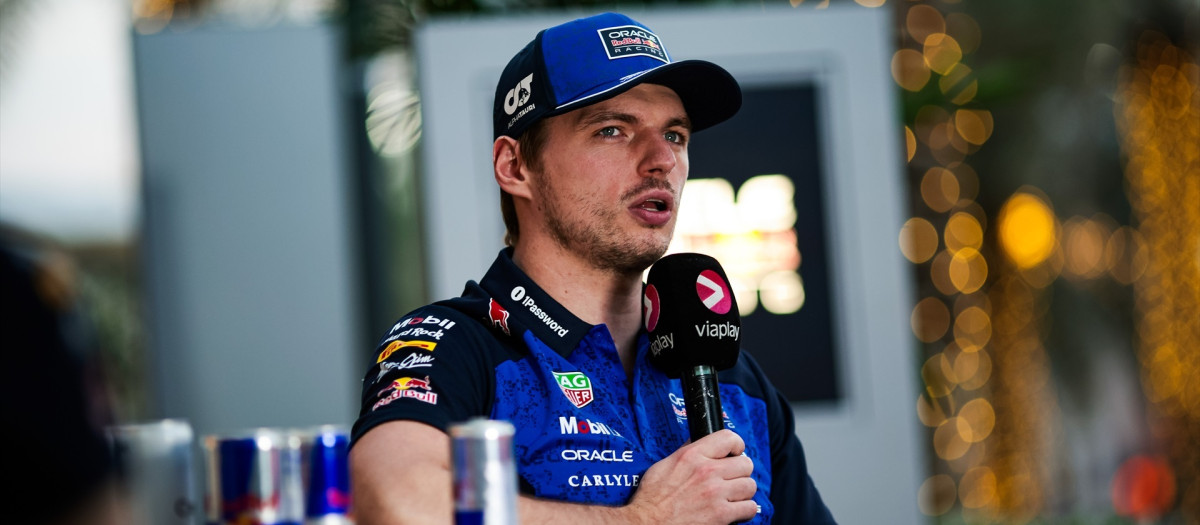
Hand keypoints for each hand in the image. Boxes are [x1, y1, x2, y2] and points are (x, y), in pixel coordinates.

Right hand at [621, 429, 757, 524]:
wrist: (647, 523)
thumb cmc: (652, 498)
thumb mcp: (664, 465)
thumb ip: (686, 452)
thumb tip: (698, 442)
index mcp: (692, 455)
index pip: (729, 438)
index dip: (737, 446)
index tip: (735, 453)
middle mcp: (707, 471)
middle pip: (745, 464)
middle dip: (740, 472)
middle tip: (731, 480)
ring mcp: (716, 493)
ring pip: (750, 486)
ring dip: (743, 492)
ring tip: (732, 497)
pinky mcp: (721, 515)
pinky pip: (749, 508)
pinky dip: (745, 511)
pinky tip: (734, 511)